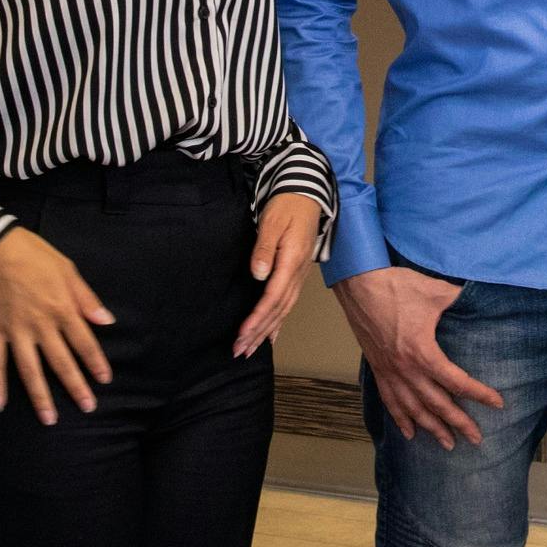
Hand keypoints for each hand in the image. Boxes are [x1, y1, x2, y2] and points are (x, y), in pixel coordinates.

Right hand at [0, 227, 112, 423]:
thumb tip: (107, 321)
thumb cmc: (34, 253)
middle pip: (61, 362)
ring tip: (48, 419)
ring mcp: (15, 331)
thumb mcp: (68, 269)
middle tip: (87, 407)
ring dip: (40, 396)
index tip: (104, 381)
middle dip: (75, 386)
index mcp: (62, 309)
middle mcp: (41, 325)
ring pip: (30, 370)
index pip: (84, 342)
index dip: (95, 363)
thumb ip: (86, 298)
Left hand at [232, 191, 325, 360]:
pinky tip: (270, 337)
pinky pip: (287, 305)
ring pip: (283, 311)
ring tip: (249, 349)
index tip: (242, 333)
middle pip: (278, 310)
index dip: (258, 318)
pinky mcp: (296, 276)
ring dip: (266, 332)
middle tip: (240, 350)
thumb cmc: (287, 206)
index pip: (273, 297)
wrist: (307, 196)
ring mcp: (299, 277)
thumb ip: (265, 249)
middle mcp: (297, 274)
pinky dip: (278, 323)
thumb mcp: (272, 222)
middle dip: (259, 332)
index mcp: (291, 262)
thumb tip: (258, 274)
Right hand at [334, 264, 501, 448]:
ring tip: (448, 444)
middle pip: (437, 404)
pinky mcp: (378, 369)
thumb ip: (460, 299)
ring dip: (432, 428)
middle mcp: (406, 369)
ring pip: (413, 409)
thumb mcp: (435, 291)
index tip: (497, 403)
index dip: (479, 394)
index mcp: (423, 353)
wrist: (358, 285)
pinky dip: (400, 419)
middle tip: (476, 439)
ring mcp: (389, 372)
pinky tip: (410, 433)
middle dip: (458, 423)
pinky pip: (389, 401)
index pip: (457, 382)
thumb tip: (481, 299)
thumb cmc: (396, 287)